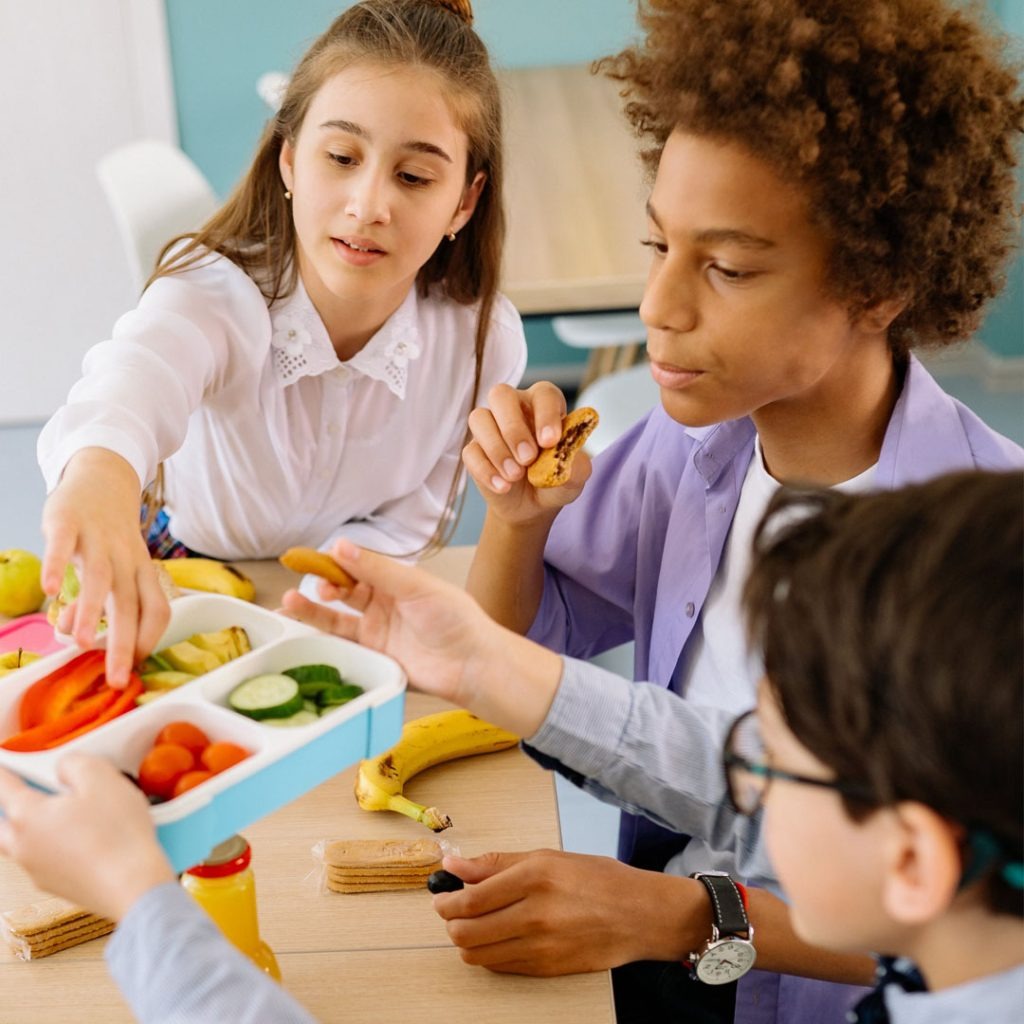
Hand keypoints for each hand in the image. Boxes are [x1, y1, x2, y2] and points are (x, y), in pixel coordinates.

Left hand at [0, 755, 174, 921]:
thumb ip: (74, 762)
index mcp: (27, 815)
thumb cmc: (117, 835)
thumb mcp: (101, 776)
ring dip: (36, 828)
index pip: (4, 785)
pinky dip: (59, 847)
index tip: (4, 764)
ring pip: (23, 843)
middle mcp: (23, 846)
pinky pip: (47, 860)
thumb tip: (63, 767)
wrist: (132, 885)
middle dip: (13, 805)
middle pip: (4, 821)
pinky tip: (87, 840)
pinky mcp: (57, 886)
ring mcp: (38, 870)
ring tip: (66, 816)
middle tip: (31, 792)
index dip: (4, 770)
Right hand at [41, 448, 169, 684]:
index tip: (132, 671)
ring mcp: (99, 539)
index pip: (157, 611)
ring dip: (91, 611)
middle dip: (123, 643)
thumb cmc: (108, 537)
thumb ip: (98, 604)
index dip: (148, 641)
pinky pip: (63, 545)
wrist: (104, 479)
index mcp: (142, 573)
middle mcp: (126, 559)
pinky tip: (48, 589)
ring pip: (100, 578)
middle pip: (130, 604)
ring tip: (78, 642)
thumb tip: (76, 637)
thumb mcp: (112, 570)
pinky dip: (56, 565)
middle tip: (114, 678)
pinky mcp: (70, 521)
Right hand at [280, 540, 561, 736]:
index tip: (311, 557)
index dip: (333, 561)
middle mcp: (382, 604)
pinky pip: (340, 647)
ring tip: (289, 603)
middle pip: (341, 591)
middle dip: (322, 585)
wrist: (473, 664)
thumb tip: (341, 546)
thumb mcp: (417, 587)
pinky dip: (319, 640)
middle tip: (313, 586)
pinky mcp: (373, 659)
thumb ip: (378, 569)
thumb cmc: (456, 619)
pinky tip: (301, 633)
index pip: (356, 565)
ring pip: (334, 619)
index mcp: (395, 581)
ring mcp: (376, 633)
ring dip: (311, 611)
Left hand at [432, 849, 704, 974]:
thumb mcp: (548, 856)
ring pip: (478, 954)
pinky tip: (494, 938)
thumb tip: (453, 864)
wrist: (639, 914)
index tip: (441, 895)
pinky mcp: (547, 969)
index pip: (472, 898)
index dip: (447, 900)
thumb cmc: (597, 879)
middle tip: (450, 911)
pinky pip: (500, 966)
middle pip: (468, 930)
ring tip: (469, 926)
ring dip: (465, 941)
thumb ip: (497, 863)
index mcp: (535, 876)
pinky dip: (487, 954)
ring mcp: (542, 946)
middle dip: (450, 922)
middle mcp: (536, 913)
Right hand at [463, 383, 591, 525]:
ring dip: (497, 449)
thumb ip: (577, 467)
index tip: (550, 441)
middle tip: (528, 459)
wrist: (532, 507)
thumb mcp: (573, 479)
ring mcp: (490, 427)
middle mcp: (514, 408)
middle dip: (513, 428)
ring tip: (515, 476)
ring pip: (480, 419)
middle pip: (501, 395)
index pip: (544, 395)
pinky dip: (486, 471)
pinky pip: (470, 451)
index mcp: (544, 406)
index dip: (546, 415)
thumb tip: (570, 456)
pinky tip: (503, 487)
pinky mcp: (474, 449)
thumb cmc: (555, 483)